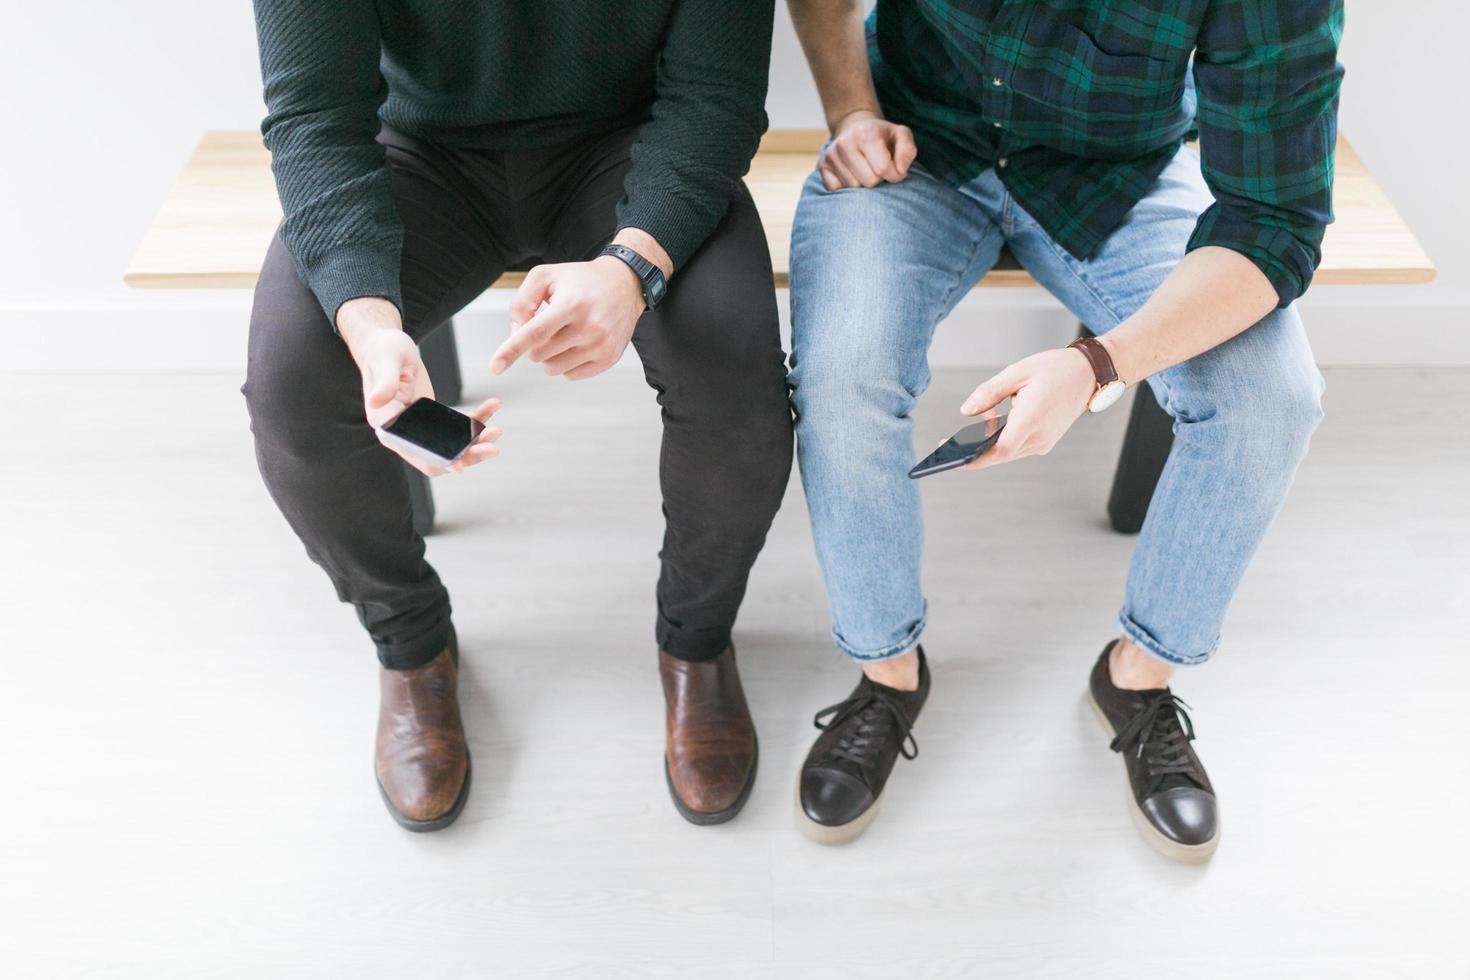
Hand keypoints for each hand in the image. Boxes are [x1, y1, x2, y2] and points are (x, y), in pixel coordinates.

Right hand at [338, 298, 501, 475]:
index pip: (413, 452)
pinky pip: (455, 427)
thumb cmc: (382, 350)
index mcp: (386, 424)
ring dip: (474, 443)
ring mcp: (418, 427)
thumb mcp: (386, 361)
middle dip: (465, 455)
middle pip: (436, 456)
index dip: (436, 461)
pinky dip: (475, 420)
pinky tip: (493, 406)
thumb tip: (375, 402)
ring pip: (449, 446)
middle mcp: (402, 432)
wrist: (387, 346)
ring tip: (496, 431)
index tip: (461, 466)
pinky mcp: (431, 418)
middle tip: (492, 448)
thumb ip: (384, 382)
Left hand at [490, 254, 647, 380]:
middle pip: (539, 354)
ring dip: (548, 356)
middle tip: (544, 326)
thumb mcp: (546, 275)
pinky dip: (566, 363)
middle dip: (532, 345)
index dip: (511, 350)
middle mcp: (589, 327)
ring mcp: (601, 346)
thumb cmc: (582, 280)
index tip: (495, 366)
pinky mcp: (609, 358)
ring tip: (562, 334)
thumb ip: (522, 300)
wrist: (626, 284)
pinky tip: (576, 343)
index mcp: (572, 304)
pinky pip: (571, 375)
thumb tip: (516, 333)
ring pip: (553, 369)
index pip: (535, 332)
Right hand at [819, 110, 917, 189]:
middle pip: (868, 182)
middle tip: (878, 167)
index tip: (896, 170)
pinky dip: (847, 186)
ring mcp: (831, 155)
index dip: (895, 175)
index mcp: (866, 134)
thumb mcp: (901, 135)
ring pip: (853, 187)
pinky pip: (836, 189)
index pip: (883, 169)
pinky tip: (852, 173)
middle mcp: (845, 143)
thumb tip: (901, 171)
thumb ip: (908, 151)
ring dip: (863, 183)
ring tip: (865, 168)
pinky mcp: (822, 166)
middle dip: (878, 179)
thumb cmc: (882, 136)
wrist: (856, 127)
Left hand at [955, 346, 1097, 470]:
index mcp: (1032, 418)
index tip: (955, 459)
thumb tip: (965, 411)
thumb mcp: (1017, 372)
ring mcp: (1044, 441)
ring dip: (989, 440)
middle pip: (1000, 454)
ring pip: (1008, 451)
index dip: (976, 458)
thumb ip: (989, 392)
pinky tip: (997, 417)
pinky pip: (1017, 446)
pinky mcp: (1045, 441)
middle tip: (946, 445)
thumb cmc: (1055, 369)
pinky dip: (1003, 436)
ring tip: (984, 415)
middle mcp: (1040, 436)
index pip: (1001, 450)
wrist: (1089, 374)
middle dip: (973, 452)